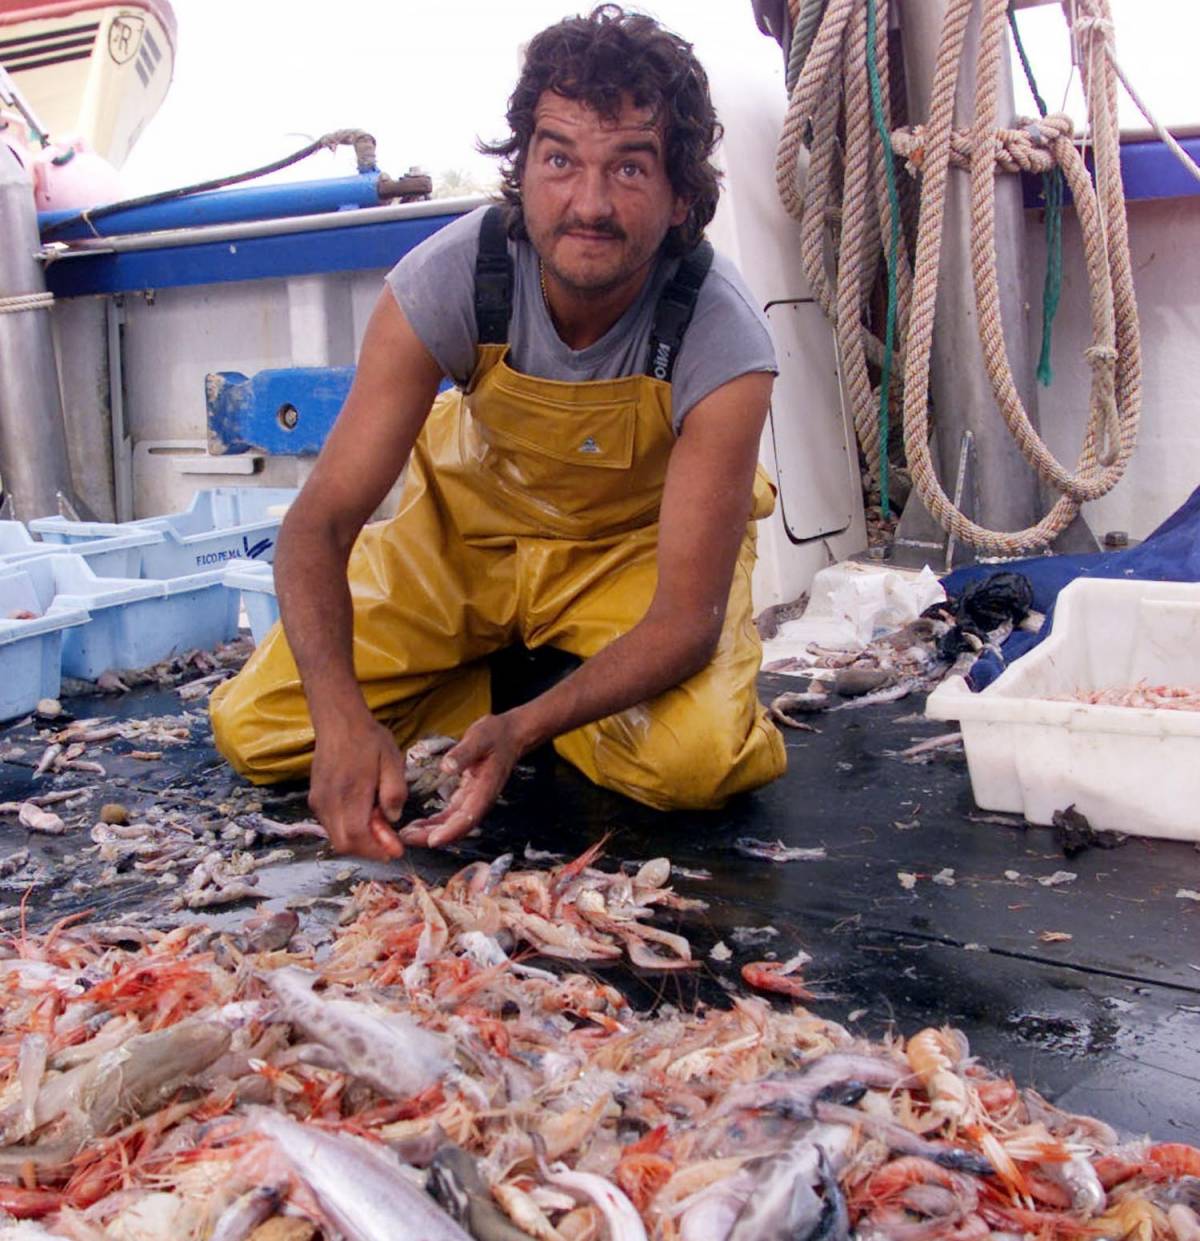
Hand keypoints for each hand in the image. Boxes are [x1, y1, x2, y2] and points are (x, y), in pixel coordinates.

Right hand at [308, 713, 406, 860]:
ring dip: (358, 840)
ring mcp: (318, 801)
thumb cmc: (368, 739)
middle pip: (343, 844)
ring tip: (378, 824)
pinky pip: (330, 825)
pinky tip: (362, 815)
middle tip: (388, 842)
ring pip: (335, 837)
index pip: (356, 837)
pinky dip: (347, 829)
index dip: (376, 850)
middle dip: (368, 850)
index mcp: (350, 792)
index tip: (394, 852)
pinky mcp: (315, 798)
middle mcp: (329, 801)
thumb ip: (395, 791)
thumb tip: (392, 818)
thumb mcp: (392, 760)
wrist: (338, 721)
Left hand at [399, 712, 523, 849]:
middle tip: (407, 838)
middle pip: (458, 827)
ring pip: (453, 825)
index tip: (432, 840)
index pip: (468, 817)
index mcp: (486, 788)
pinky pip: (450, 816)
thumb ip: (464, 753)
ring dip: (431, 832)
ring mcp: (474, 800)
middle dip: (433, 836)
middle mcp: (480, 800)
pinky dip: (435, 824)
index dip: (450, 831)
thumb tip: (447, 766)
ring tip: (407, 834)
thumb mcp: (479, 738)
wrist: (511, 736)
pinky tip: (419, 825)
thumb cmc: (497, 736)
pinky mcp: (468, 797)